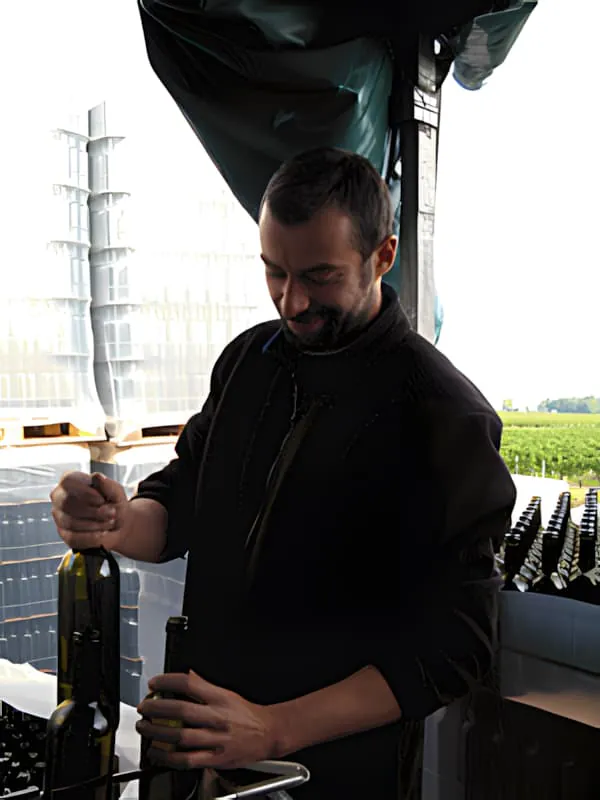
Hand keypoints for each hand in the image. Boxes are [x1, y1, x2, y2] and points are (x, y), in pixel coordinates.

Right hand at [50, 471, 129, 550]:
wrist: (119, 524)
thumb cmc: (114, 503)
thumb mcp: (116, 492)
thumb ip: (108, 485)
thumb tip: (97, 477)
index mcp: (70, 481)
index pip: (68, 481)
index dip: (85, 492)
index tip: (102, 499)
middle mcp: (60, 497)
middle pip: (67, 503)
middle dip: (93, 511)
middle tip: (111, 513)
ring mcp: (59, 516)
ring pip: (70, 521)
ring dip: (95, 524)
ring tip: (110, 522)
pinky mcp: (64, 534)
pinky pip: (73, 537)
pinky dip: (91, 536)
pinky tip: (102, 533)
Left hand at [136, 671, 278, 769]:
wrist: (268, 733)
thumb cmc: (247, 714)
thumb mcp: (227, 693)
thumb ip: (205, 686)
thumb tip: (187, 676)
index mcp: (220, 698)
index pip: (189, 684)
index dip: (167, 682)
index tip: (154, 683)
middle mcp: (218, 717)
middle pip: (181, 711)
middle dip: (156, 708)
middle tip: (144, 708)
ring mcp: (216, 739)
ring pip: (180, 736)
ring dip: (157, 733)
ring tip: (145, 728)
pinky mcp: (216, 758)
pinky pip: (187, 759)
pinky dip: (168, 757)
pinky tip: (158, 753)